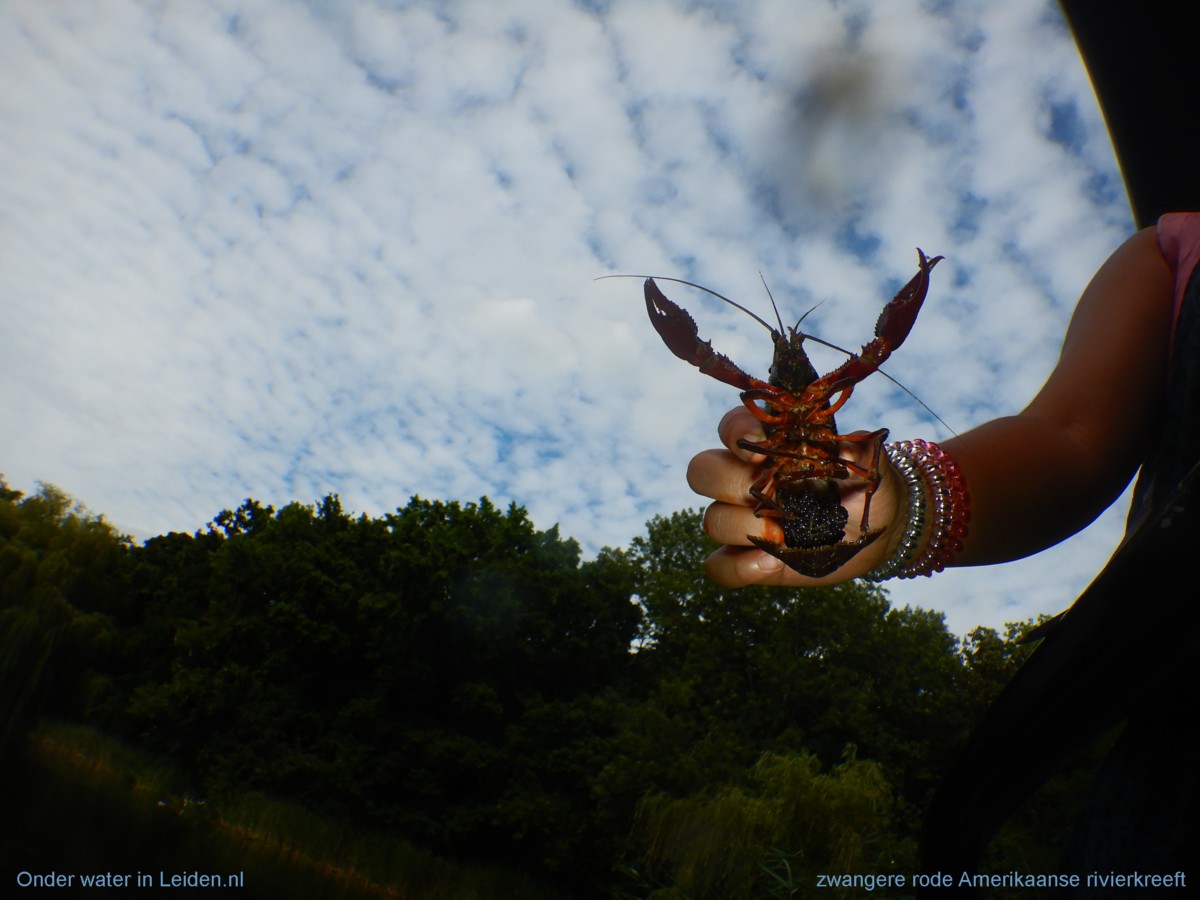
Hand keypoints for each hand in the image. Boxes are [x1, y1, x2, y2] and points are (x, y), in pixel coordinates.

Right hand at [687, 406, 905, 586]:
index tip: (762, 449)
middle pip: (702, 470)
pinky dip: (739, 567)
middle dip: (728, 481)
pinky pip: (719, 566)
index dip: (737, 433)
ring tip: (782, 535)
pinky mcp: (747, 559)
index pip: (732, 427)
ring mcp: (742, 520)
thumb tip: (843, 452)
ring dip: (743, 527)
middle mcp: (745, 479)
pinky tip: (771, 564)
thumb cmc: (863, 486)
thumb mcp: (866, 462)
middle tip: (768, 493)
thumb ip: (855, 450)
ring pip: (712, 519)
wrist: (877, 529)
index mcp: (767, 446)